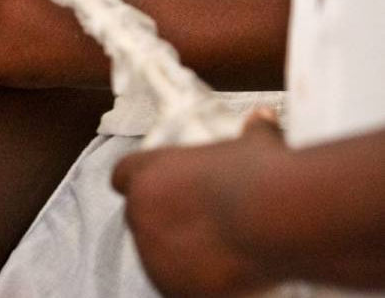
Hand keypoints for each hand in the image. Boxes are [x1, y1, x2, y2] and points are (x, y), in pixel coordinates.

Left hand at [112, 108, 288, 296]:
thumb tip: (263, 117)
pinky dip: (196, 283)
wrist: (276, 219)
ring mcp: (152, 252)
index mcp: (149, 173)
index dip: (141, 183)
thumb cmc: (263, 174)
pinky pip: (177, 285)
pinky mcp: (170, 287)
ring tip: (223, 251)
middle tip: (205, 225)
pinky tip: (227, 275)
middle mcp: (141, 212)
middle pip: (142, 218)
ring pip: (158, 254)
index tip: (163, 190)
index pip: (123, 176)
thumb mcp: (255, 145)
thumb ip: (251, 133)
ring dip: (180, 254)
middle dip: (166, 221)